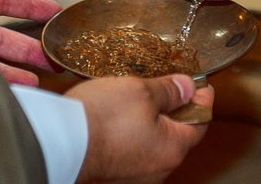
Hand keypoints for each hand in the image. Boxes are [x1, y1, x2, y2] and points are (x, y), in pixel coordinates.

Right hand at [69, 74, 212, 182]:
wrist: (58, 141)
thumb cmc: (102, 117)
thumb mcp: (141, 91)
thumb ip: (169, 91)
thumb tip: (188, 88)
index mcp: (172, 149)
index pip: (201, 122)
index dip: (202, 99)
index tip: (201, 85)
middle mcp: (158, 169)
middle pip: (178, 136)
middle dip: (177, 111)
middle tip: (172, 87)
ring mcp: (135, 175)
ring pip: (154, 144)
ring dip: (153, 122)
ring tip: (142, 99)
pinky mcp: (114, 174)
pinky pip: (133, 151)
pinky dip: (134, 134)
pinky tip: (121, 118)